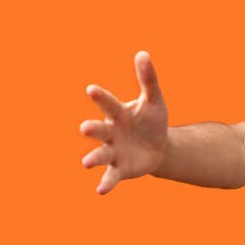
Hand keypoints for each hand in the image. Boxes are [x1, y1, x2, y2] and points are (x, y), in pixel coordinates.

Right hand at [81, 51, 168, 193]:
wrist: (159, 147)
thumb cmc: (151, 121)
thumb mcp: (154, 101)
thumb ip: (148, 80)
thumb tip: (142, 53)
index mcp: (118, 114)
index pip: (109, 104)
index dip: (101, 97)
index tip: (91, 89)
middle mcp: (111, 133)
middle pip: (99, 130)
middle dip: (92, 129)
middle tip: (84, 127)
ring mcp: (114, 151)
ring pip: (100, 154)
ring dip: (93, 158)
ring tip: (86, 162)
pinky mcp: (119, 169)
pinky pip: (110, 176)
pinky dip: (106, 183)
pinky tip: (100, 191)